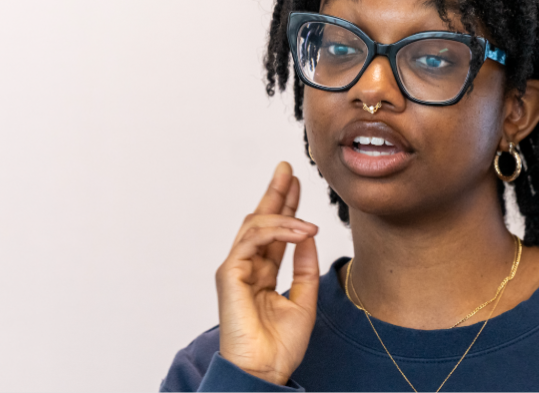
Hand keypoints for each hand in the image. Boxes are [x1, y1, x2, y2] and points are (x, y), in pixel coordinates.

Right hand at [215, 162, 319, 385]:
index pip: (275, 232)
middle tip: (288, 168)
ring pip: (254, 226)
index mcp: (263, 273)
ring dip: (282, 211)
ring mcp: (236, 269)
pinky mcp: (230, 274)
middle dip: (275, 193)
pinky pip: (252, 241)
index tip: (296, 183)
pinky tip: (301, 230)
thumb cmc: (280, 345)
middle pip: (260, 220)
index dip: (286, 206)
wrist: (264, 370)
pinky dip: (277, 231)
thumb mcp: (304, 300)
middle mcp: (247, 267)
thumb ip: (306, 268)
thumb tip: (308, 237)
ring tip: (306, 209)